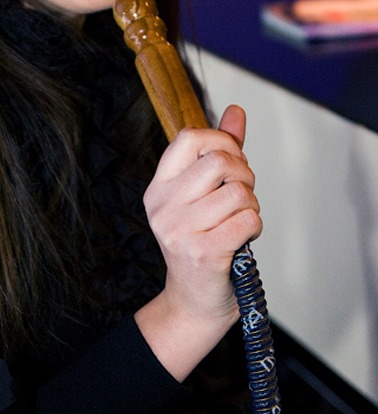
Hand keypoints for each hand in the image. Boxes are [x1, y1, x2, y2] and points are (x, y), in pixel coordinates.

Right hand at [135, 105, 261, 380]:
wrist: (194, 301)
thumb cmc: (202, 242)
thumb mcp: (203, 195)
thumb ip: (220, 151)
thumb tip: (236, 112)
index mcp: (158, 187)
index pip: (189, 138)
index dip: (221, 142)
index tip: (231, 160)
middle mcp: (162, 206)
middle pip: (218, 162)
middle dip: (244, 174)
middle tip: (242, 193)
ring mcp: (179, 231)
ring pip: (237, 192)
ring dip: (251, 204)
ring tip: (240, 219)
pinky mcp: (203, 253)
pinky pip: (247, 220)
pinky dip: (254, 226)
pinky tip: (242, 237)